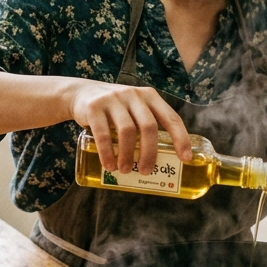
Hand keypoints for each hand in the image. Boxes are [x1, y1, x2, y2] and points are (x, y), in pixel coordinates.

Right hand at [67, 80, 191, 174]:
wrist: (81, 94)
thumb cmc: (115, 110)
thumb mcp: (134, 109)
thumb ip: (146, 125)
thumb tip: (162, 162)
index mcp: (149, 97)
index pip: (171, 118)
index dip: (181, 139)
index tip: (185, 159)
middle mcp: (134, 95)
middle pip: (148, 127)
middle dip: (149, 153)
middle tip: (146, 171)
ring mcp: (113, 99)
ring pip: (127, 131)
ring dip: (127, 155)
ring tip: (124, 171)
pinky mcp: (94, 107)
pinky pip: (103, 134)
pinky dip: (107, 152)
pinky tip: (109, 165)